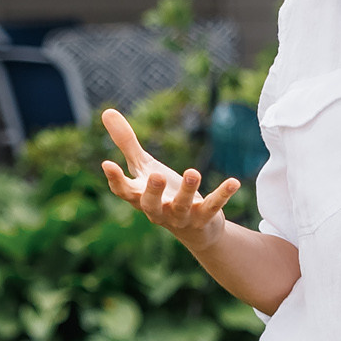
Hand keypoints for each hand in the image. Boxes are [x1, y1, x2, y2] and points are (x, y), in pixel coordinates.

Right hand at [99, 108, 239, 247]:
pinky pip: (212, 207)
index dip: (115, 179)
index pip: (123, 191)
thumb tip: (106, 111)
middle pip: (150, 205)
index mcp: (140, 197)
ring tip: (193, 171)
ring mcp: (180, 217)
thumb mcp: (144, 167)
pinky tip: (234, 182)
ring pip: (181, 206)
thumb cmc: (162, 193)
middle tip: (156, 175)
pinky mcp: (203, 218)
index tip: (107, 163)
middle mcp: (158, 210)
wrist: (193, 229)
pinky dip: (222, 195)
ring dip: (187, 190)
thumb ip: (126, 142)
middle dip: (152, 192)